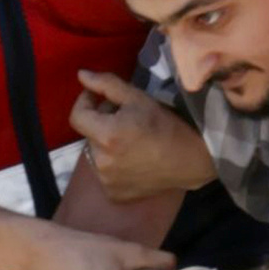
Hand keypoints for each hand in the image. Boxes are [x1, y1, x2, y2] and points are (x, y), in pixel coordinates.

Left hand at [70, 69, 215, 202]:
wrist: (191, 159)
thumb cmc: (166, 125)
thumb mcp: (138, 98)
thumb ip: (106, 84)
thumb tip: (80, 75)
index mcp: (106, 135)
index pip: (77, 116)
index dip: (85, 103)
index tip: (98, 98)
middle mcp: (102, 161)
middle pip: (89, 135)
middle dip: (101, 124)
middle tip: (124, 119)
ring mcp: (107, 181)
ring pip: (96, 154)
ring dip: (106, 144)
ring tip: (130, 141)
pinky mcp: (114, 194)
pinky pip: (105, 174)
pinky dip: (113, 165)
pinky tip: (133, 160)